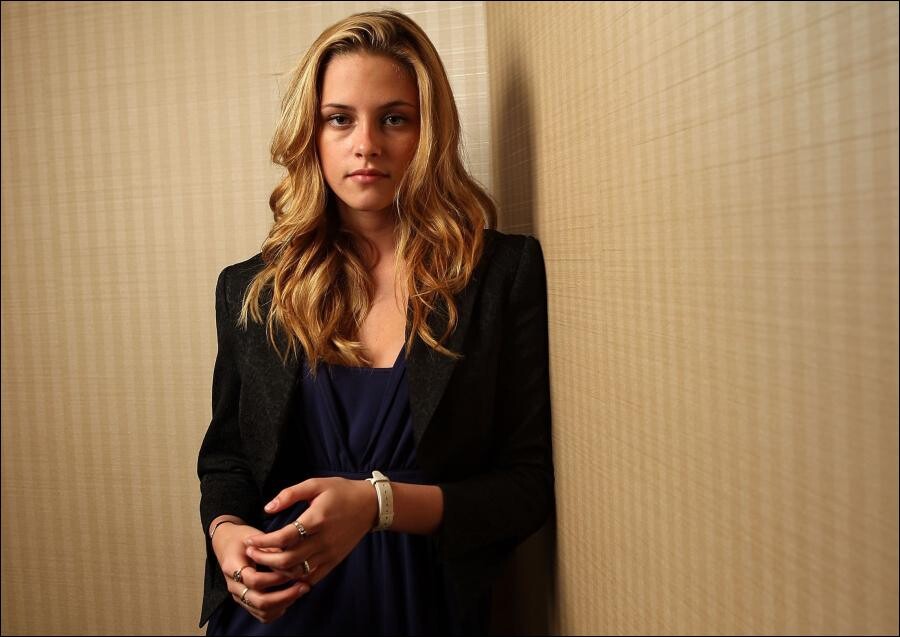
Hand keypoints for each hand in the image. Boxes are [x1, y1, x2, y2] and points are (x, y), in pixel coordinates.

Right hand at [211, 521, 308, 623]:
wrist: (225, 543)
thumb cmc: (241, 538)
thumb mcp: (255, 536)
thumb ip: (271, 549)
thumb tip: (292, 559)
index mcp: (232, 568)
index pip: (255, 580)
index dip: (276, 578)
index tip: (292, 571)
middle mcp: (234, 586)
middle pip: (259, 602)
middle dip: (284, 597)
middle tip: (303, 586)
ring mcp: (239, 596)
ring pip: (262, 612)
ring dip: (283, 604)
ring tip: (300, 591)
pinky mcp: (246, 601)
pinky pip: (262, 615)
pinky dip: (277, 610)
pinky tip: (290, 598)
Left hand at [243, 477, 377, 585]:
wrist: (370, 505)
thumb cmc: (341, 491)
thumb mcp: (316, 484)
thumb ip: (290, 494)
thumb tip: (267, 508)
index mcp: (316, 519)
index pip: (283, 538)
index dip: (262, 542)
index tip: (249, 539)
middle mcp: (323, 540)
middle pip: (287, 560)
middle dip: (264, 559)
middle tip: (250, 552)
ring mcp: (329, 553)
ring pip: (297, 572)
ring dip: (277, 570)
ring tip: (264, 561)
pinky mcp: (334, 561)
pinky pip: (311, 577)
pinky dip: (295, 578)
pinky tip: (284, 571)